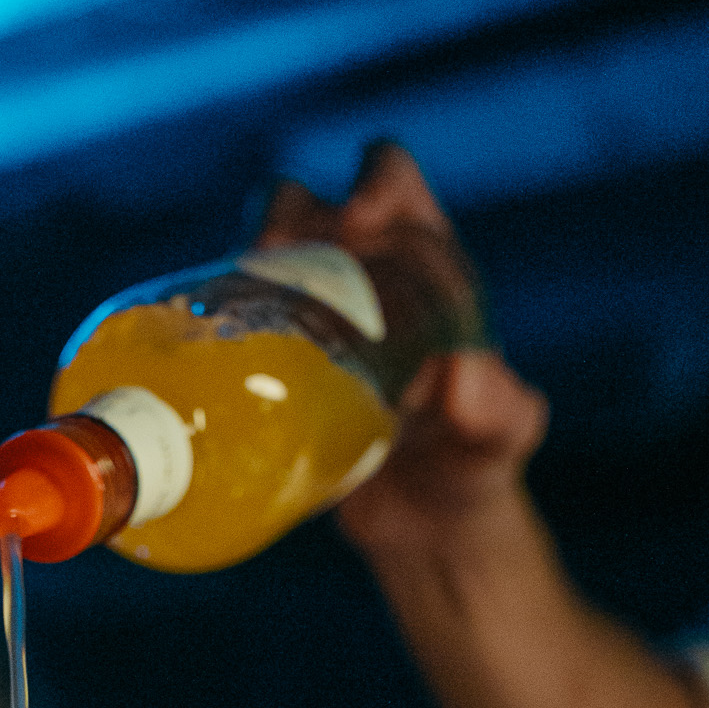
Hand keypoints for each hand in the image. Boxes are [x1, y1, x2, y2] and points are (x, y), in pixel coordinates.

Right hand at [256, 144, 548, 554]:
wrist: (427, 525)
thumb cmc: (474, 465)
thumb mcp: (503, 437)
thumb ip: (500, 409)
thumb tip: (463, 376)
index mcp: (424, 263)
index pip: (391, 182)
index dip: (372, 183)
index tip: (358, 218)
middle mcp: (359, 276)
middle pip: (303, 206)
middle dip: (286, 217)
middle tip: (273, 259)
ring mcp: (307, 322)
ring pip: (256, 262)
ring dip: (240, 274)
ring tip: (232, 312)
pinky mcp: (270, 372)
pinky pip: (232, 333)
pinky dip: (215, 336)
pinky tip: (206, 365)